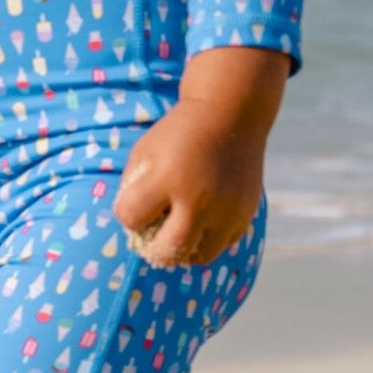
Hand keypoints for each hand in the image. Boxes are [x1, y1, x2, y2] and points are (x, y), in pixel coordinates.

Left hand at [113, 46, 289, 266]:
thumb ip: (132, 189)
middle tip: (151, 236)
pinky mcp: (246, 214)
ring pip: (198, 256)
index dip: (127, 214)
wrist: (231, 115)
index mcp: (167, 178)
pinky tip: (199, 222)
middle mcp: (200, 199)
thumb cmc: (179, 135)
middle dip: (152, 249)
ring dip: (183, 250)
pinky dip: (207, 239)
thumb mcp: (145, 151)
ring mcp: (227, 210)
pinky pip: (222, 245)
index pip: (131, 217)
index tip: (133, 204)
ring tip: (176, 233)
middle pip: (168, 252)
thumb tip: (132, 229)